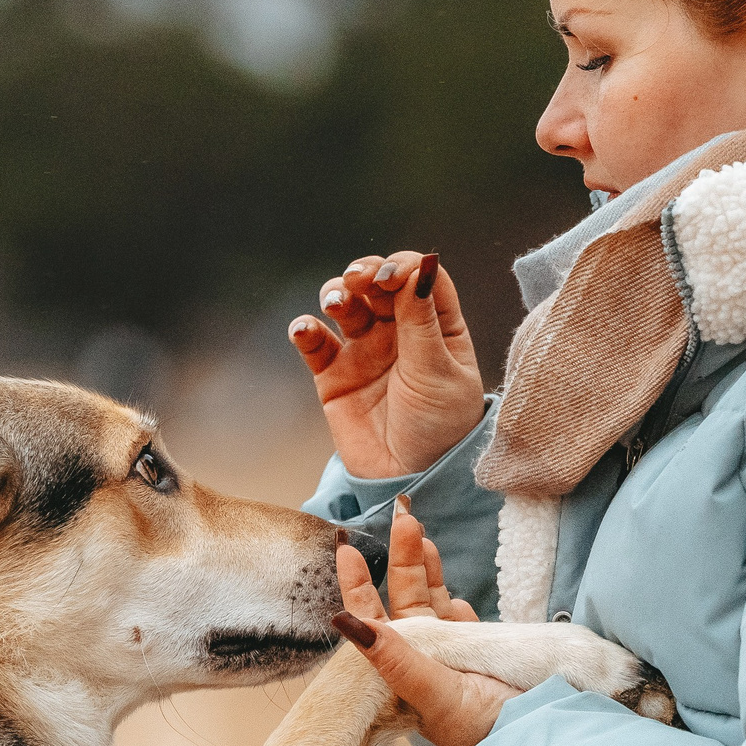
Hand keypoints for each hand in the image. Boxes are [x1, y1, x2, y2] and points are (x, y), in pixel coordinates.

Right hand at [290, 250, 485, 478]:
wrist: (410, 479)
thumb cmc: (440, 428)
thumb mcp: (440, 373)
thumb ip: (422, 322)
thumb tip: (416, 268)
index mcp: (437, 326)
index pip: (419, 277)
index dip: (403, 266)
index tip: (390, 277)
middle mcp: (400, 330)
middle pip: (378, 282)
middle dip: (365, 273)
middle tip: (359, 281)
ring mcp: (364, 349)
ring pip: (344, 304)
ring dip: (335, 293)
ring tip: (337, 303)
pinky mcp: (334, 374)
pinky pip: (315, 342)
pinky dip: (305, 329)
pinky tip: (305, 329)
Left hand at [332, 500, 520, 745]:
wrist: (541, 744)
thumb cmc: (485, 731)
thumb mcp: (436, 694)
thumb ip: (395, 658)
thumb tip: (344, 622)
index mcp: (400, 679)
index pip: (370, 625)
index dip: (357, 587)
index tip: (347, 549)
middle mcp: (421, 666)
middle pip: (402, 606)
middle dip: (401, 562)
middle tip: (403, 519)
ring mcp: (451, 659)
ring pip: (431, 606)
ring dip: (426, 572)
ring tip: (421, 536)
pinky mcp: (480, 657)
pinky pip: (460, 621)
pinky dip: (454, 601)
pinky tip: (454, 591)